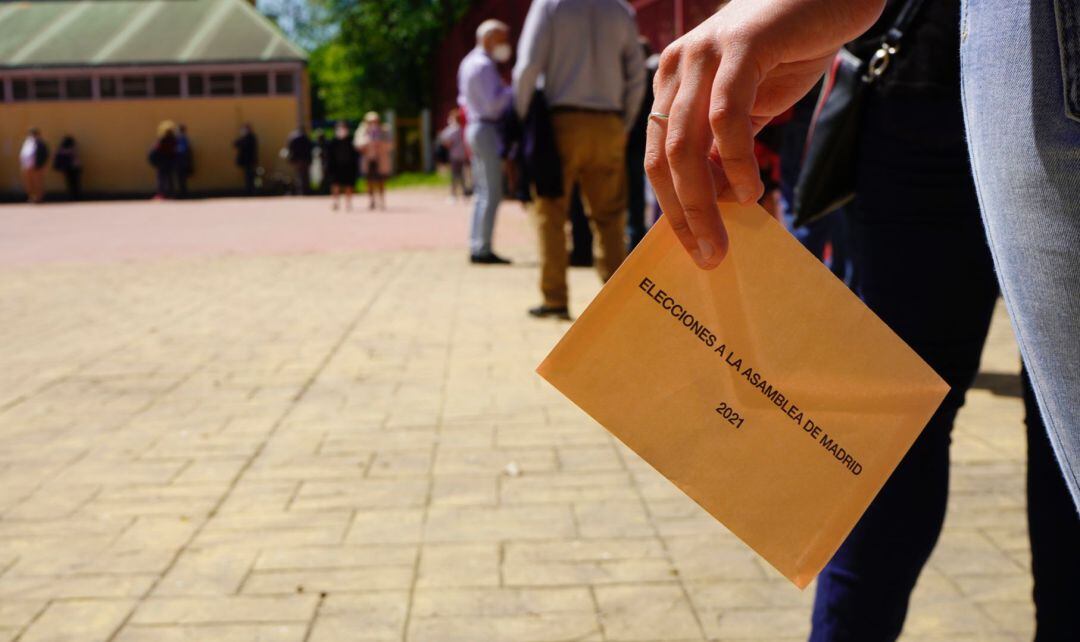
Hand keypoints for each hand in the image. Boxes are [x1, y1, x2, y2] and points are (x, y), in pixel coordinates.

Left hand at [645, 0, 883, 267]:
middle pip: (662, 158)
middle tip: (707, 257)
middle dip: (682, 215)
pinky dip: (737, 159)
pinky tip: (753, 188)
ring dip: (702, 200)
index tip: (692, 249)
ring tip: (725, 236)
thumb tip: (720, 204)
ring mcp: (703, 54)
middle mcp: (677, 68)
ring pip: (685, 143)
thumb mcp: (753, 109)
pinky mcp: (739, 45)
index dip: (671, 208)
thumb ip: (730, 151)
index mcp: (672, 86)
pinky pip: (725, 114)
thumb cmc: (790, 49)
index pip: (657, 158)